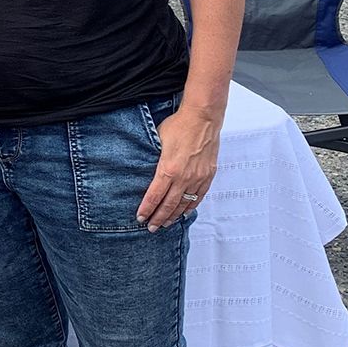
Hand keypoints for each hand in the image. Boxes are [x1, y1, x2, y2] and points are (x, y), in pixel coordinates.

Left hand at [136, 105, 221, 231]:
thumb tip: (144, 168)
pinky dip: (190, 207)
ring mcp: (197, 178)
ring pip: (184, 204)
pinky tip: (184, 212)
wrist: (203, 119)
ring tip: (165, 224)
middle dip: (158, 218)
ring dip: (173, 216)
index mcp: (168, 169)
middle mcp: (184, 178)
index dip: (147, 209)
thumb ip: (153, 159)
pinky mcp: (208, 176)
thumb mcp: (157, 140)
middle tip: (151, 227)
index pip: (154, 196)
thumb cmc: (179, 126)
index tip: (140, 217)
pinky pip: (198, 197)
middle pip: (169, 205)